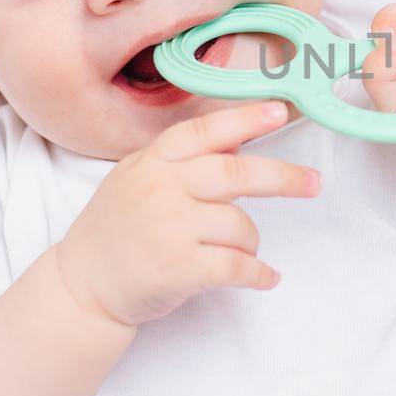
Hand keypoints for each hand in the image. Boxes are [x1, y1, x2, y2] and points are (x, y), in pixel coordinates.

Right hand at [54, 101, 319, 325]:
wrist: (81, 284)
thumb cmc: (118, 229)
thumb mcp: (139, 177)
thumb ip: (184, 160)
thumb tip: (238, 140)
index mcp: (153, 161)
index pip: (205, 131)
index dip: (245, 119)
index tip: (280, 111)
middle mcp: (160, 188)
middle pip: (236, 173)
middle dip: (283, 177)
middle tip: (314, 182)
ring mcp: (168, 228)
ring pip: (240, 226)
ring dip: (251, 242)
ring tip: (241, 252)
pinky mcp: (177, 268)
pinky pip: (237, 266)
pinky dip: (259, 274)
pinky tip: (265, 277)